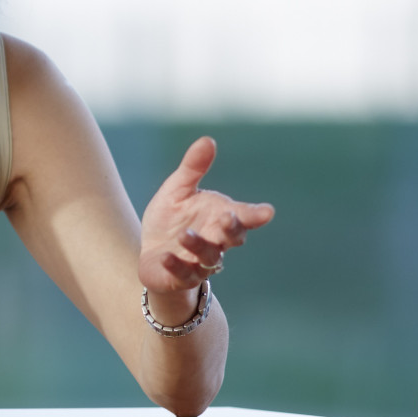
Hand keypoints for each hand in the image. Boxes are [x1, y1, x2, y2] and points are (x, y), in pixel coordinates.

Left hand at [137, 137, 273, 301]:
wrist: (150, 252)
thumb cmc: (171, 218)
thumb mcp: (178, 190)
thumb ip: (193, 168)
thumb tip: (208, 139)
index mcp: (219, 217)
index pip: (243, 216)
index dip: (255, 215)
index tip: (266, 212)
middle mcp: (216, 240)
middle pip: (233, 238)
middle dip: (232, 229)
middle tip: (226, 217)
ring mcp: (200, 261)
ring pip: (209, 257)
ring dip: (199, 245)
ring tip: (184, 234)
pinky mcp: (180, 276)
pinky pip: (183, 273)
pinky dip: (176, 265)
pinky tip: (166, 256)